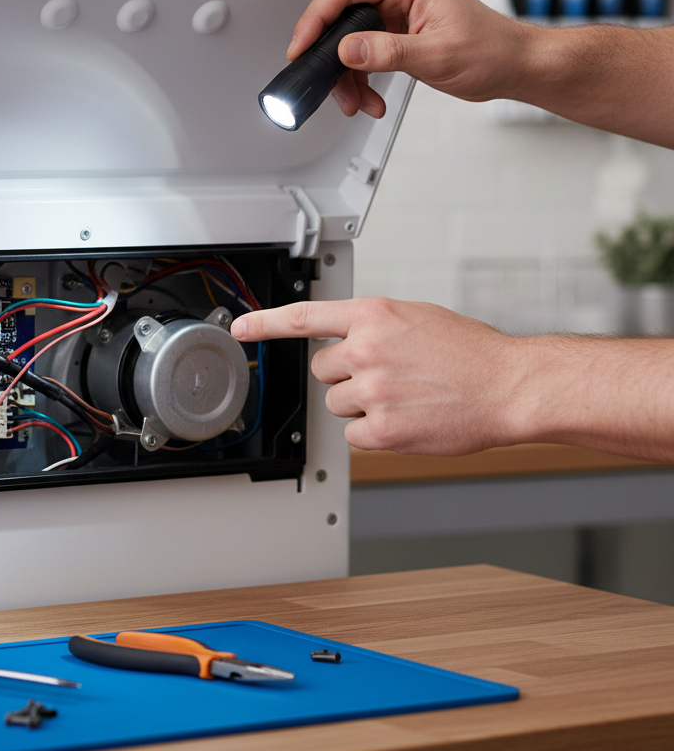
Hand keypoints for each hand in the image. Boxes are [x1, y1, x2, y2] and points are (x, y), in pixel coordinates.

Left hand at [231, 297, 526, 454]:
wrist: (509, 387)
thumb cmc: (470, 353)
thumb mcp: (416, 319)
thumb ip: (374, 327)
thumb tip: (344, 341)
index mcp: (373, 316)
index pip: (304, 317)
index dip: (265, 323)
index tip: (241, 328)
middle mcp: (367, 349)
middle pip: (322, 371)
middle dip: (345, 376)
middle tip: (385, 377)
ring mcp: (372, 390)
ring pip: (337, 404)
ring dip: (361, 405)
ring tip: (404, 397)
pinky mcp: (381, 428)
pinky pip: (353, 434)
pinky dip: (374, 433)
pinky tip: (406, 420)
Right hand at [287, 0, 535, 118]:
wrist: (514, 66)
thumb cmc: (491, 50)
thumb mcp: (436, 53)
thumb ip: (387, 51)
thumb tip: (348, 50)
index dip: (316, 18)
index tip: (301, 46)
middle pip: (339, 18)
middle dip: (330, 57)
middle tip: (326, 83)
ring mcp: (395, 14)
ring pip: (348, 43)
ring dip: (347, 77)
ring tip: (357, 102)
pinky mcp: (395, 35)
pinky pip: (363, 56)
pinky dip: (361, 81)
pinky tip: (370, 99)